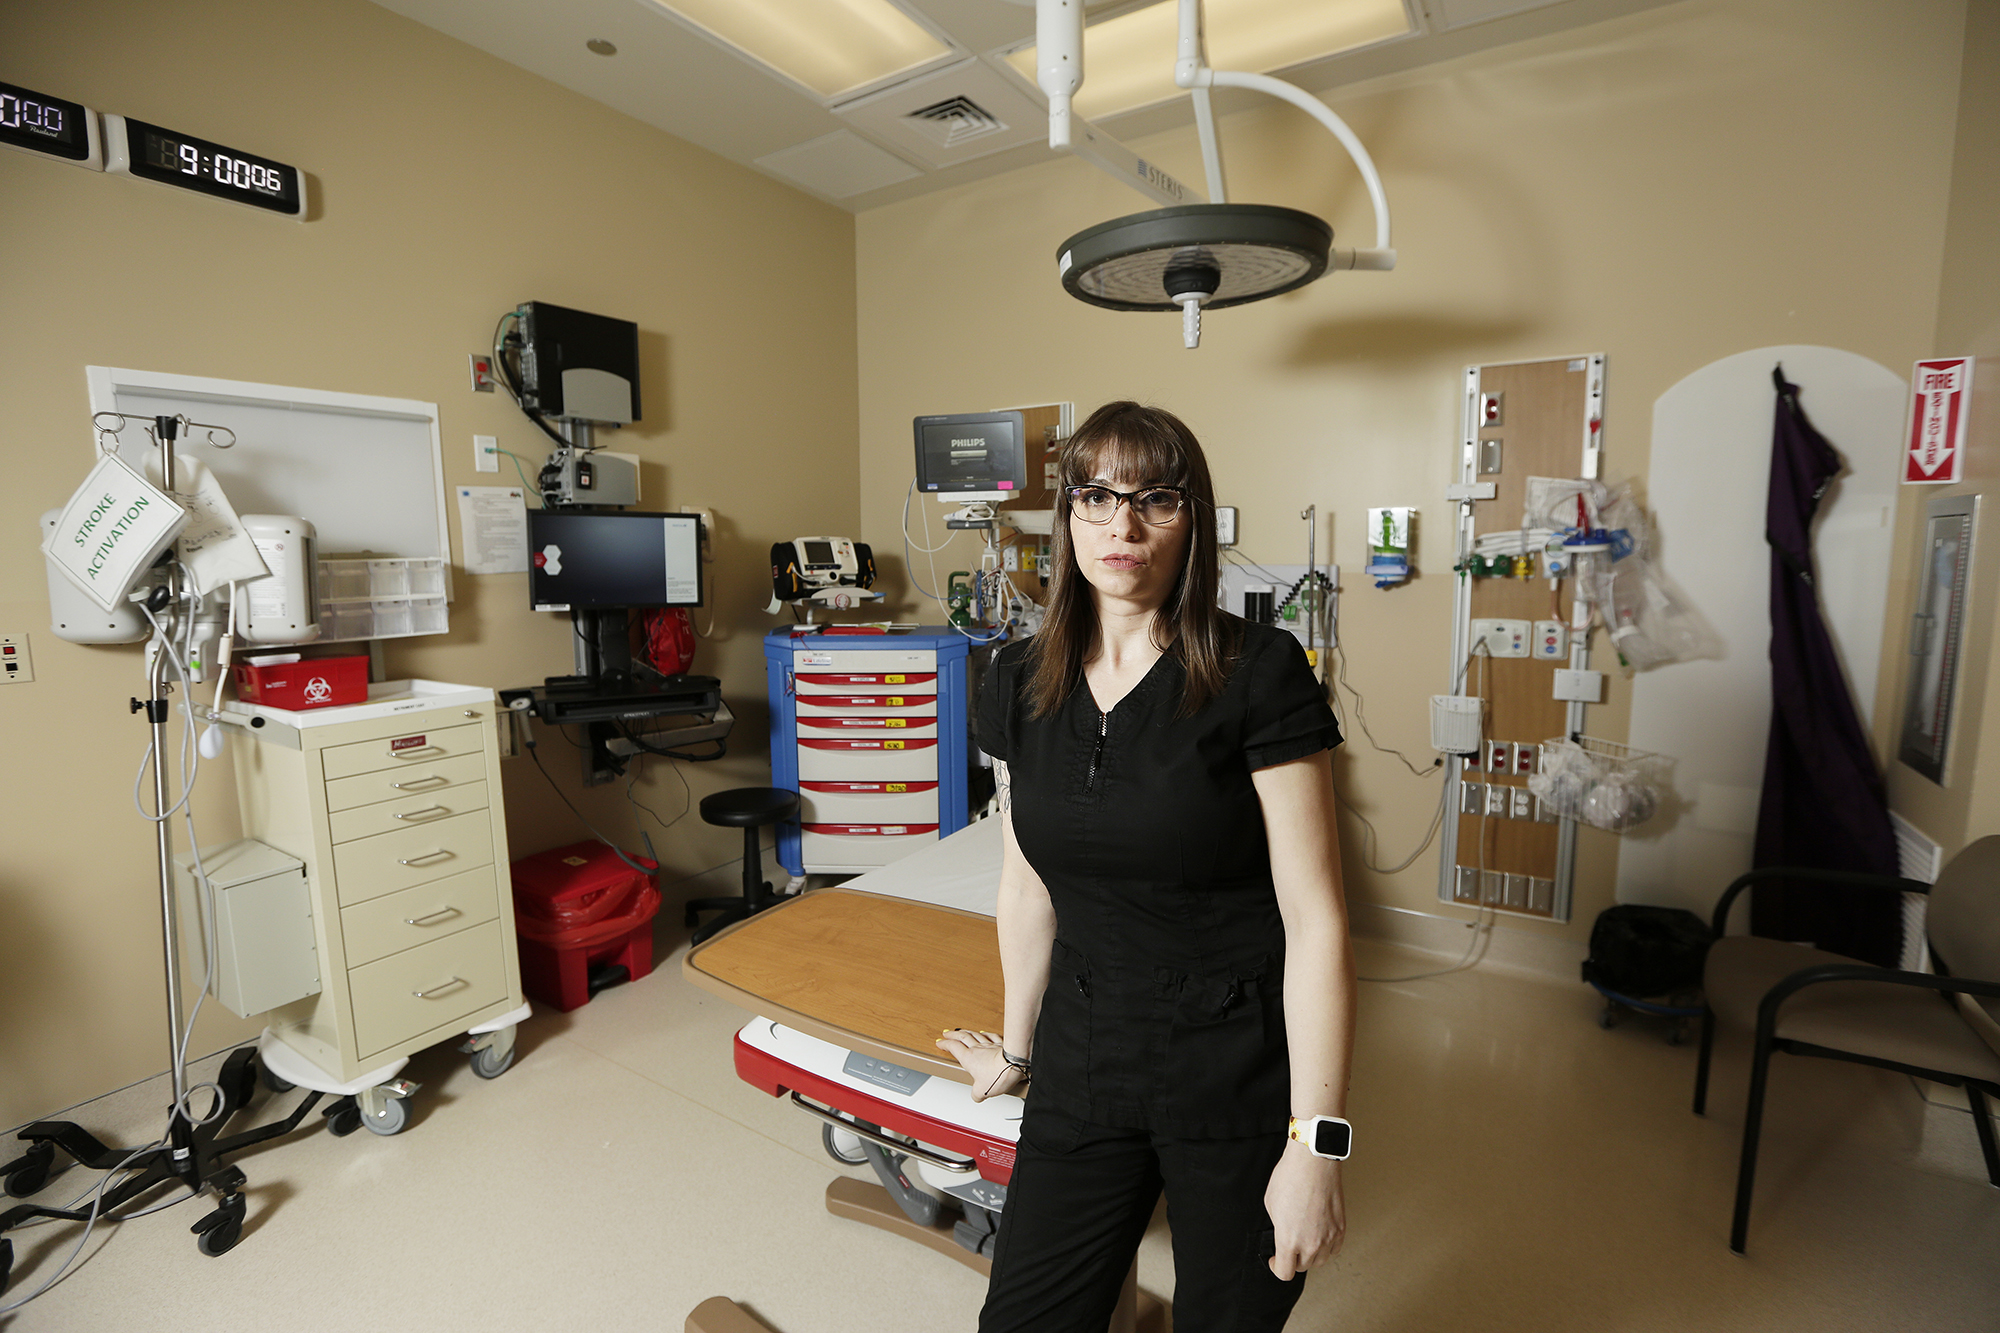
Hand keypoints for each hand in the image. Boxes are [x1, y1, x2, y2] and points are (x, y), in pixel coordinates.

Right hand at [935, 1029, 1025, 1102]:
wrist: (1015, 1064)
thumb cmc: (998, 1074)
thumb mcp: (982, 1091)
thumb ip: (976, 1094)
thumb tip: (976, 1096)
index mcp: (969, 1058)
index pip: (953, 1048)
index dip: (945, 1044)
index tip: (940, 1043)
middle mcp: (977, 1049)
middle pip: (962, 1037)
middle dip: (952, 1034)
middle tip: (947, 1033)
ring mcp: (989, 1045)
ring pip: (974, 1034)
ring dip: (965, 1032)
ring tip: (961, 1031)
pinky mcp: (1000, 1044)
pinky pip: (990, 1036)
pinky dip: (984, 1033)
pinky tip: (983, 1033)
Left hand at [1264, 1141, 1345, 1279]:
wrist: (1312, 1163)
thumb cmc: (1290, 1178)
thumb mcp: (1271, 1205)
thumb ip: (1277, 1227)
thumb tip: (1282, 1234)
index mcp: (1288, 1240)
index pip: (1284, 1273)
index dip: (1277, 1268)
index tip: (1276, 1260)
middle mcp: (1310, 1244)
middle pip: (1302, 1267)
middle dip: (1293, 1259)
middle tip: (1289, 1247)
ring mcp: (1328, 1237)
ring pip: (1320, 1261)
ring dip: (1311, 1255)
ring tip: (1305, 1240)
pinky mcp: (1340, 1228)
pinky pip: (1334, 1249)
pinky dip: (1327, 1247)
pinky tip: (1319, 1235)